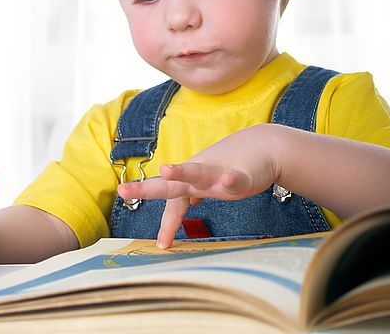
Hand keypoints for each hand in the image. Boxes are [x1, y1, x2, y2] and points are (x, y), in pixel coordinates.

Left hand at [118, 125, 278, 248]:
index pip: (174, 202)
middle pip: (171, 185)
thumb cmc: (238, 164)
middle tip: (123, 190)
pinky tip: (228, 179)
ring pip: (198, 172)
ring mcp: (220, 173)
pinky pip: (235, 178)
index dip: (166, 223)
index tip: (162, 244)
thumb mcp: (215, 180)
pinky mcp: (242, 174)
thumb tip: (190, 199)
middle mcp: (202, 177)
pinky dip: (230, 179)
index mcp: (195, 182)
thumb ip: (200, 188)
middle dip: (147, 188)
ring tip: (167, 170)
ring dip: (182, 172)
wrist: (266, 146)